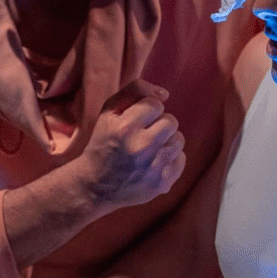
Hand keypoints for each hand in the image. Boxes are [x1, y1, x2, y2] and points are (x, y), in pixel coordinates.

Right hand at [72, 79, 185, 213]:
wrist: (94, 186)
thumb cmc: (103, 142)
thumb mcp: (108, 112)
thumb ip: (134, 91)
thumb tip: (165, 94)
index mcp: (125, 128)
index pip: (156, 104)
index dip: (146, 110)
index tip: (134, 121)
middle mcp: (141, 148)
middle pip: (171, 121)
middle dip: (157, 124)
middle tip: (141, 135)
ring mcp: (153, 168)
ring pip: (178, 139)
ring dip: (165, 140)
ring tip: (147, 149)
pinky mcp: (162, 184)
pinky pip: (181, 158)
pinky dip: (169, 158)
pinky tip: (152, 163)